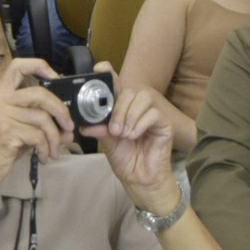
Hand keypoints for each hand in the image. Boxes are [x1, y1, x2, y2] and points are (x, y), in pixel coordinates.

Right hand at [0, 58, 76, 191]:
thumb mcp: (13, 126)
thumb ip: (36, 120)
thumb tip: (66, 125)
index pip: (18, 66)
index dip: (40, 66)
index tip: (55, 78)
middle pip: (40, 94)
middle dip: (60, 111)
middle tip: (68, 126)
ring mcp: (1, 116)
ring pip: (43, 119)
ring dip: (55, 137)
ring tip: (54, 150)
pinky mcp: (6, 133)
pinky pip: (38, 136)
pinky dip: (46, 148)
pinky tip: (43, 156)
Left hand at [85, 75, 180, 210]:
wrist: (140, 180)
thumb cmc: (125, 160)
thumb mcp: (107, 143)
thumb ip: (99, 129)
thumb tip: (85, 122)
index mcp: (122, 109)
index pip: (117, 85)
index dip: (108, 74)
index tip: (99, 70)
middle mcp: (137, 108)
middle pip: (130, 90)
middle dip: (119, 108)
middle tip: (114, 129)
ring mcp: (152, 115)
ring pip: (143, 98)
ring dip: (130, 115)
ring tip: (123, 134)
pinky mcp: (164, 124)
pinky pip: (154, 114)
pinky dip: (140, 123)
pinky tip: (134, 135)